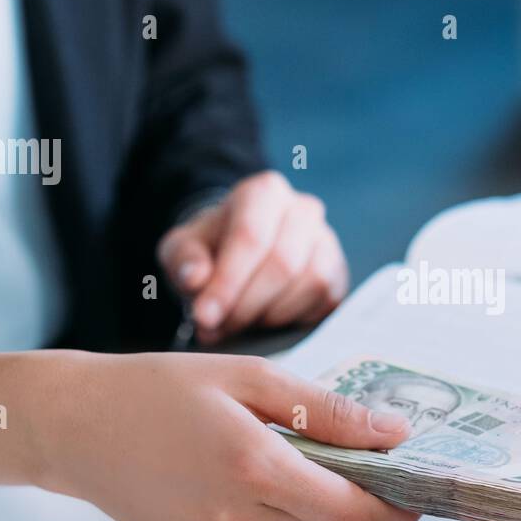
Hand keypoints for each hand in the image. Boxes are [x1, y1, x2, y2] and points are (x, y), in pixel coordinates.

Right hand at [43, 353, 416, 520]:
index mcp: (253, 467)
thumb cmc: (159, 388)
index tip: (416, 488)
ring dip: (310, 504)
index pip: (352, 512)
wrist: (75, 424)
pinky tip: (237, 476)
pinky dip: (272, 517)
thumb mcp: (251, 377)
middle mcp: (234, 517)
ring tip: (275, 454)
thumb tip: (393, 434)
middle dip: (353, 494)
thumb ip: (328, 410)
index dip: (394, 507)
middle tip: (350, 453)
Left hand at [158, 171, 347, 343]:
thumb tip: (195, 279)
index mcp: (264, 192)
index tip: (205, 317)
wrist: (241, 252)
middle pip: (283, 263)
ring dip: (270, 315)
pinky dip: (293, 319)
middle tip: (217, 328)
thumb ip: (184, 260)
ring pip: (311, 283)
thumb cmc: (211, 249)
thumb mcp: (182, 248)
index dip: (228, 282)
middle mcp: (303, 209)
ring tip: (238, 324)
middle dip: (246, 305)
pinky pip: (325, 300)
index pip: (250, 237)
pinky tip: (265, 321)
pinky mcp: (338, 273)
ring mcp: (327, 240)